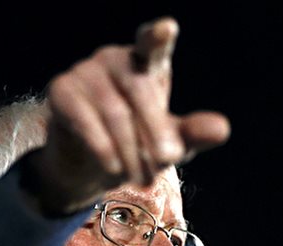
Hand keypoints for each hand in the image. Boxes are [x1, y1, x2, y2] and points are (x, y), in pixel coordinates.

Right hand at [30, 17, 229, 213]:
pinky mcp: (61, 91)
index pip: (152, 44)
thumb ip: (191, 134)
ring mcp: (85, 72)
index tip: (166, 29)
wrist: (86, 167)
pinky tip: (112, 168)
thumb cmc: (134, 146)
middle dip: (156, 131)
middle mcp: (113, 59)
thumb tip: (221, 129)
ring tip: (141, 178)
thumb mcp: (167, 144)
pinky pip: (85, 120)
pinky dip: (103, 149)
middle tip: (169, 160)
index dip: (157, 37)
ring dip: (131, 151)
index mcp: (144, 64)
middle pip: (140, 90)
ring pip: (115, 112)